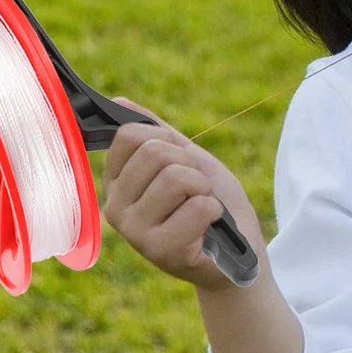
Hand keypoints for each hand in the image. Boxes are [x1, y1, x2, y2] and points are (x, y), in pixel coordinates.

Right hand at [100, 97, 268, 293]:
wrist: (236, 250)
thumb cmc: (209, 202)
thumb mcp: (184, 159)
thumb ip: (154, 132)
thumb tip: (118, 102)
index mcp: (116, 183)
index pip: (130, 135)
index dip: (168, 142)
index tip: (179, 164)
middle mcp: (115, 208)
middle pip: (155, 153)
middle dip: (190, 165)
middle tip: (195, 192)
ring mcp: (134, 232)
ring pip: (177, 177)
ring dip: (203, 189)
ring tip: (200, 210)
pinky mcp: (159, 250)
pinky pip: (198, 206)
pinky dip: (214, 211)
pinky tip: (207, 229)